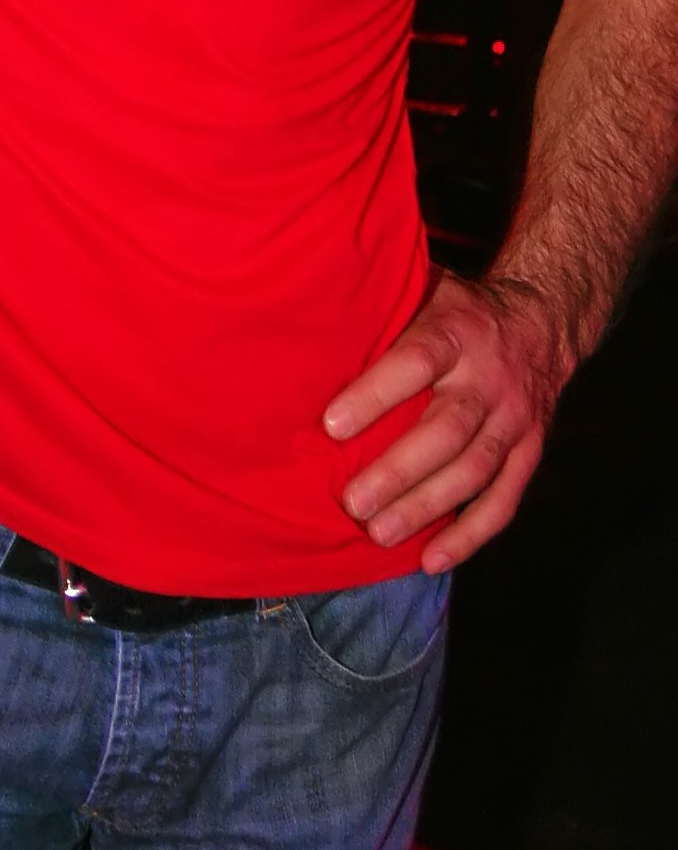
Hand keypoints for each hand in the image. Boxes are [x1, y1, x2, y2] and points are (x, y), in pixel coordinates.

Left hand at [323, 271, 571, 572]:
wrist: (542, 322)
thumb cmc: (457, 310)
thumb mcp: (425, 288)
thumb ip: (383, 307)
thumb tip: (308, 316)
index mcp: (456, 331)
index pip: (417, 361)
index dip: (376, 394)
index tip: (332, 426)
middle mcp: (489, 376)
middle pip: (446, 429)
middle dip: (398, 471)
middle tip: (352, 503)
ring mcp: (516, 416)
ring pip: (473, 469)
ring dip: (426, 507)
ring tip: (379, 534)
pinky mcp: (531, 449)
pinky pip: (505, 498)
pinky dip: (471, 535)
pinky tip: (433, 561)